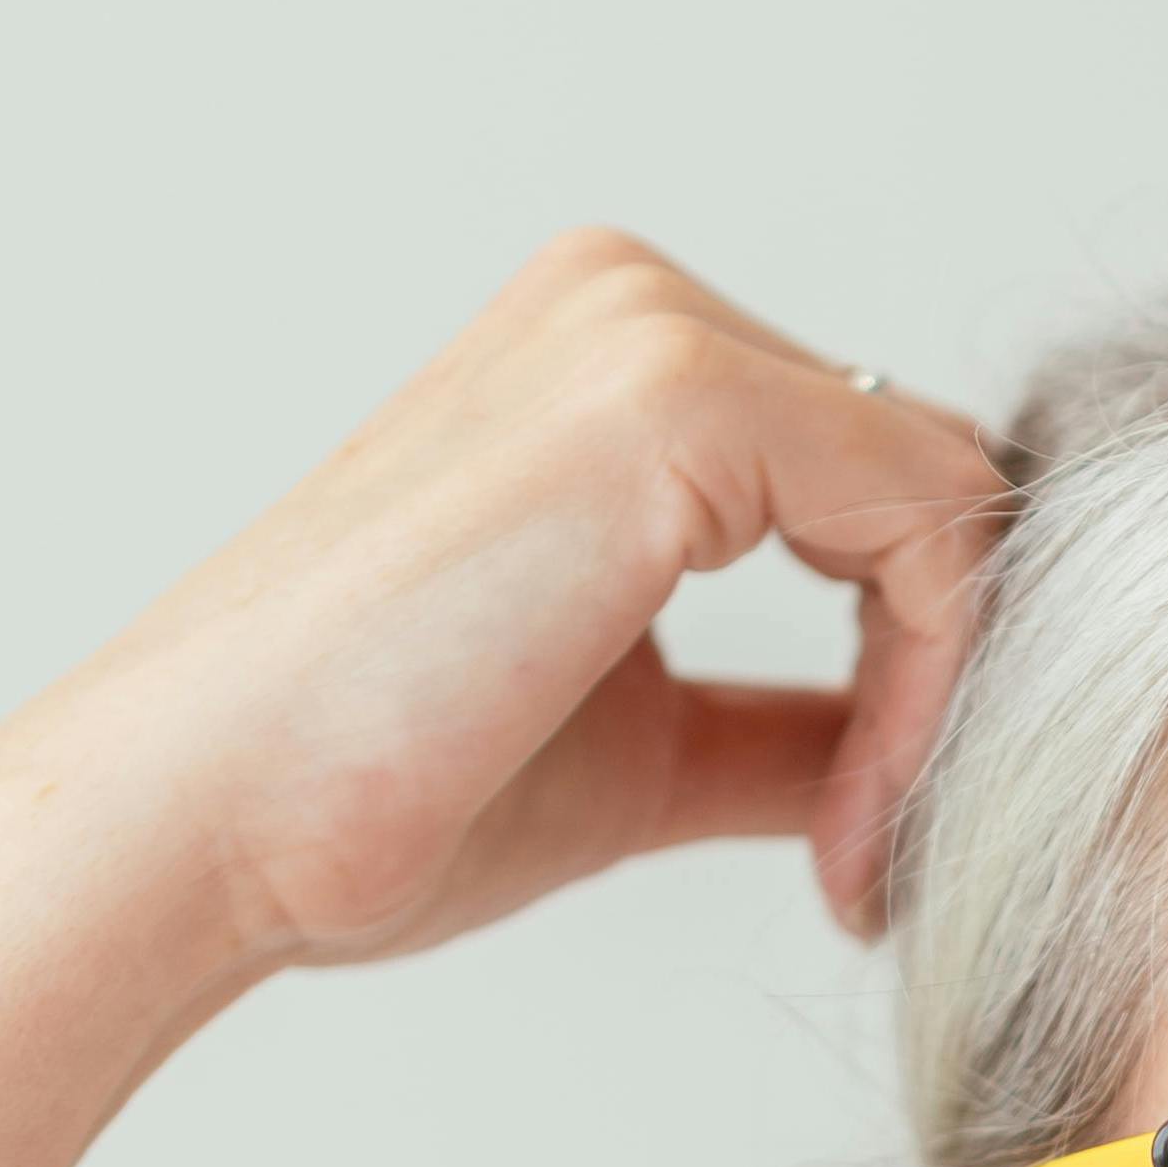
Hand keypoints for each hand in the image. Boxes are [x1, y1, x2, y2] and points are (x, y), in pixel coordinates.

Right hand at [0, 231, 1004, 983]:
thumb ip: (785, 724)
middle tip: (870, 858)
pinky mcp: (682, 397)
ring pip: (947, 507)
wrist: (220, 813)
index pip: (875, 482)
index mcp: (613, 361)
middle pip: (926, 482)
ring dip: (934, 710)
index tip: (858, 847)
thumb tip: (909, 750)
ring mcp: (653, 332)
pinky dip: (923, 700)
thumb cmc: (379, 788)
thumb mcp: (647, 745)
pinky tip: (842, 834)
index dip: (913, 673)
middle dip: (935, 687)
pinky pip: (930, 532)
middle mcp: (636, 308)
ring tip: (850, 858)